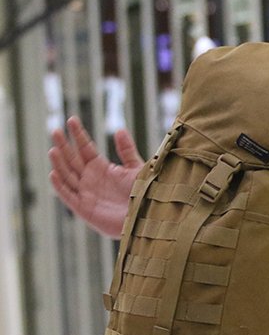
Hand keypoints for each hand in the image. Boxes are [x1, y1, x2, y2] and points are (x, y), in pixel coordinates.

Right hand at [48, 116, 144, 236]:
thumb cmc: (143, 193)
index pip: (85, 148)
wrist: (148, 215)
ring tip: (54, 148)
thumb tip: (119, 129)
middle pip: (72, 160)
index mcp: (102, 168)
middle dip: (64, 146)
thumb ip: (126, 150)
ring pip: (67, 175)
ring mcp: (85, 193)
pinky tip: (54, 173)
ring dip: (59, 163)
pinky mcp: (84, 209)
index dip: (79, 135)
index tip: (72, 119)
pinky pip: (69, 196)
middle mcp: (90, 179)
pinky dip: (60, 186)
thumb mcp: (135, 168)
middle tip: (55, 130)